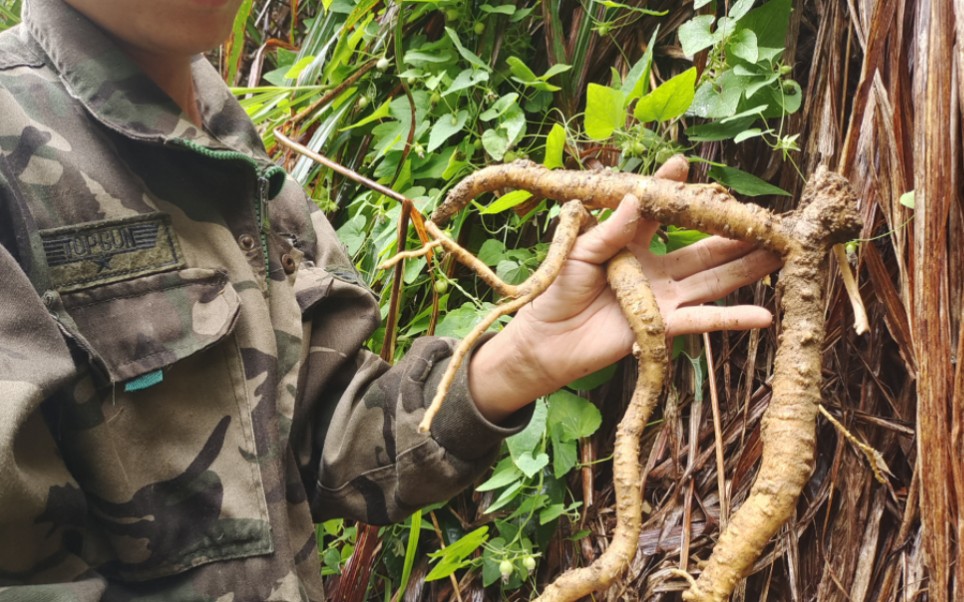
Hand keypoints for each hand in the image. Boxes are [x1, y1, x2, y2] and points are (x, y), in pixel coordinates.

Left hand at [468, 156, 782, 421]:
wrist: (544, 340)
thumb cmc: (555, 291)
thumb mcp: (580, 251)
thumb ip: (612, 228)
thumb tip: (636, 197)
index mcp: (630, 242)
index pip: (659, 212)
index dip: (673, 190)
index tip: (686, 166)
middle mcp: (654, 267)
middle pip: (703, 248)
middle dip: (735, 233)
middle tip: (769, 219)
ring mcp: (662, 297)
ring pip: (712, 278)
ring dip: (746, 267)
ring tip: (780, 252)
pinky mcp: (662, 326)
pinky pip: (701, 320)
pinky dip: (731, 319)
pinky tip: (764, 314)